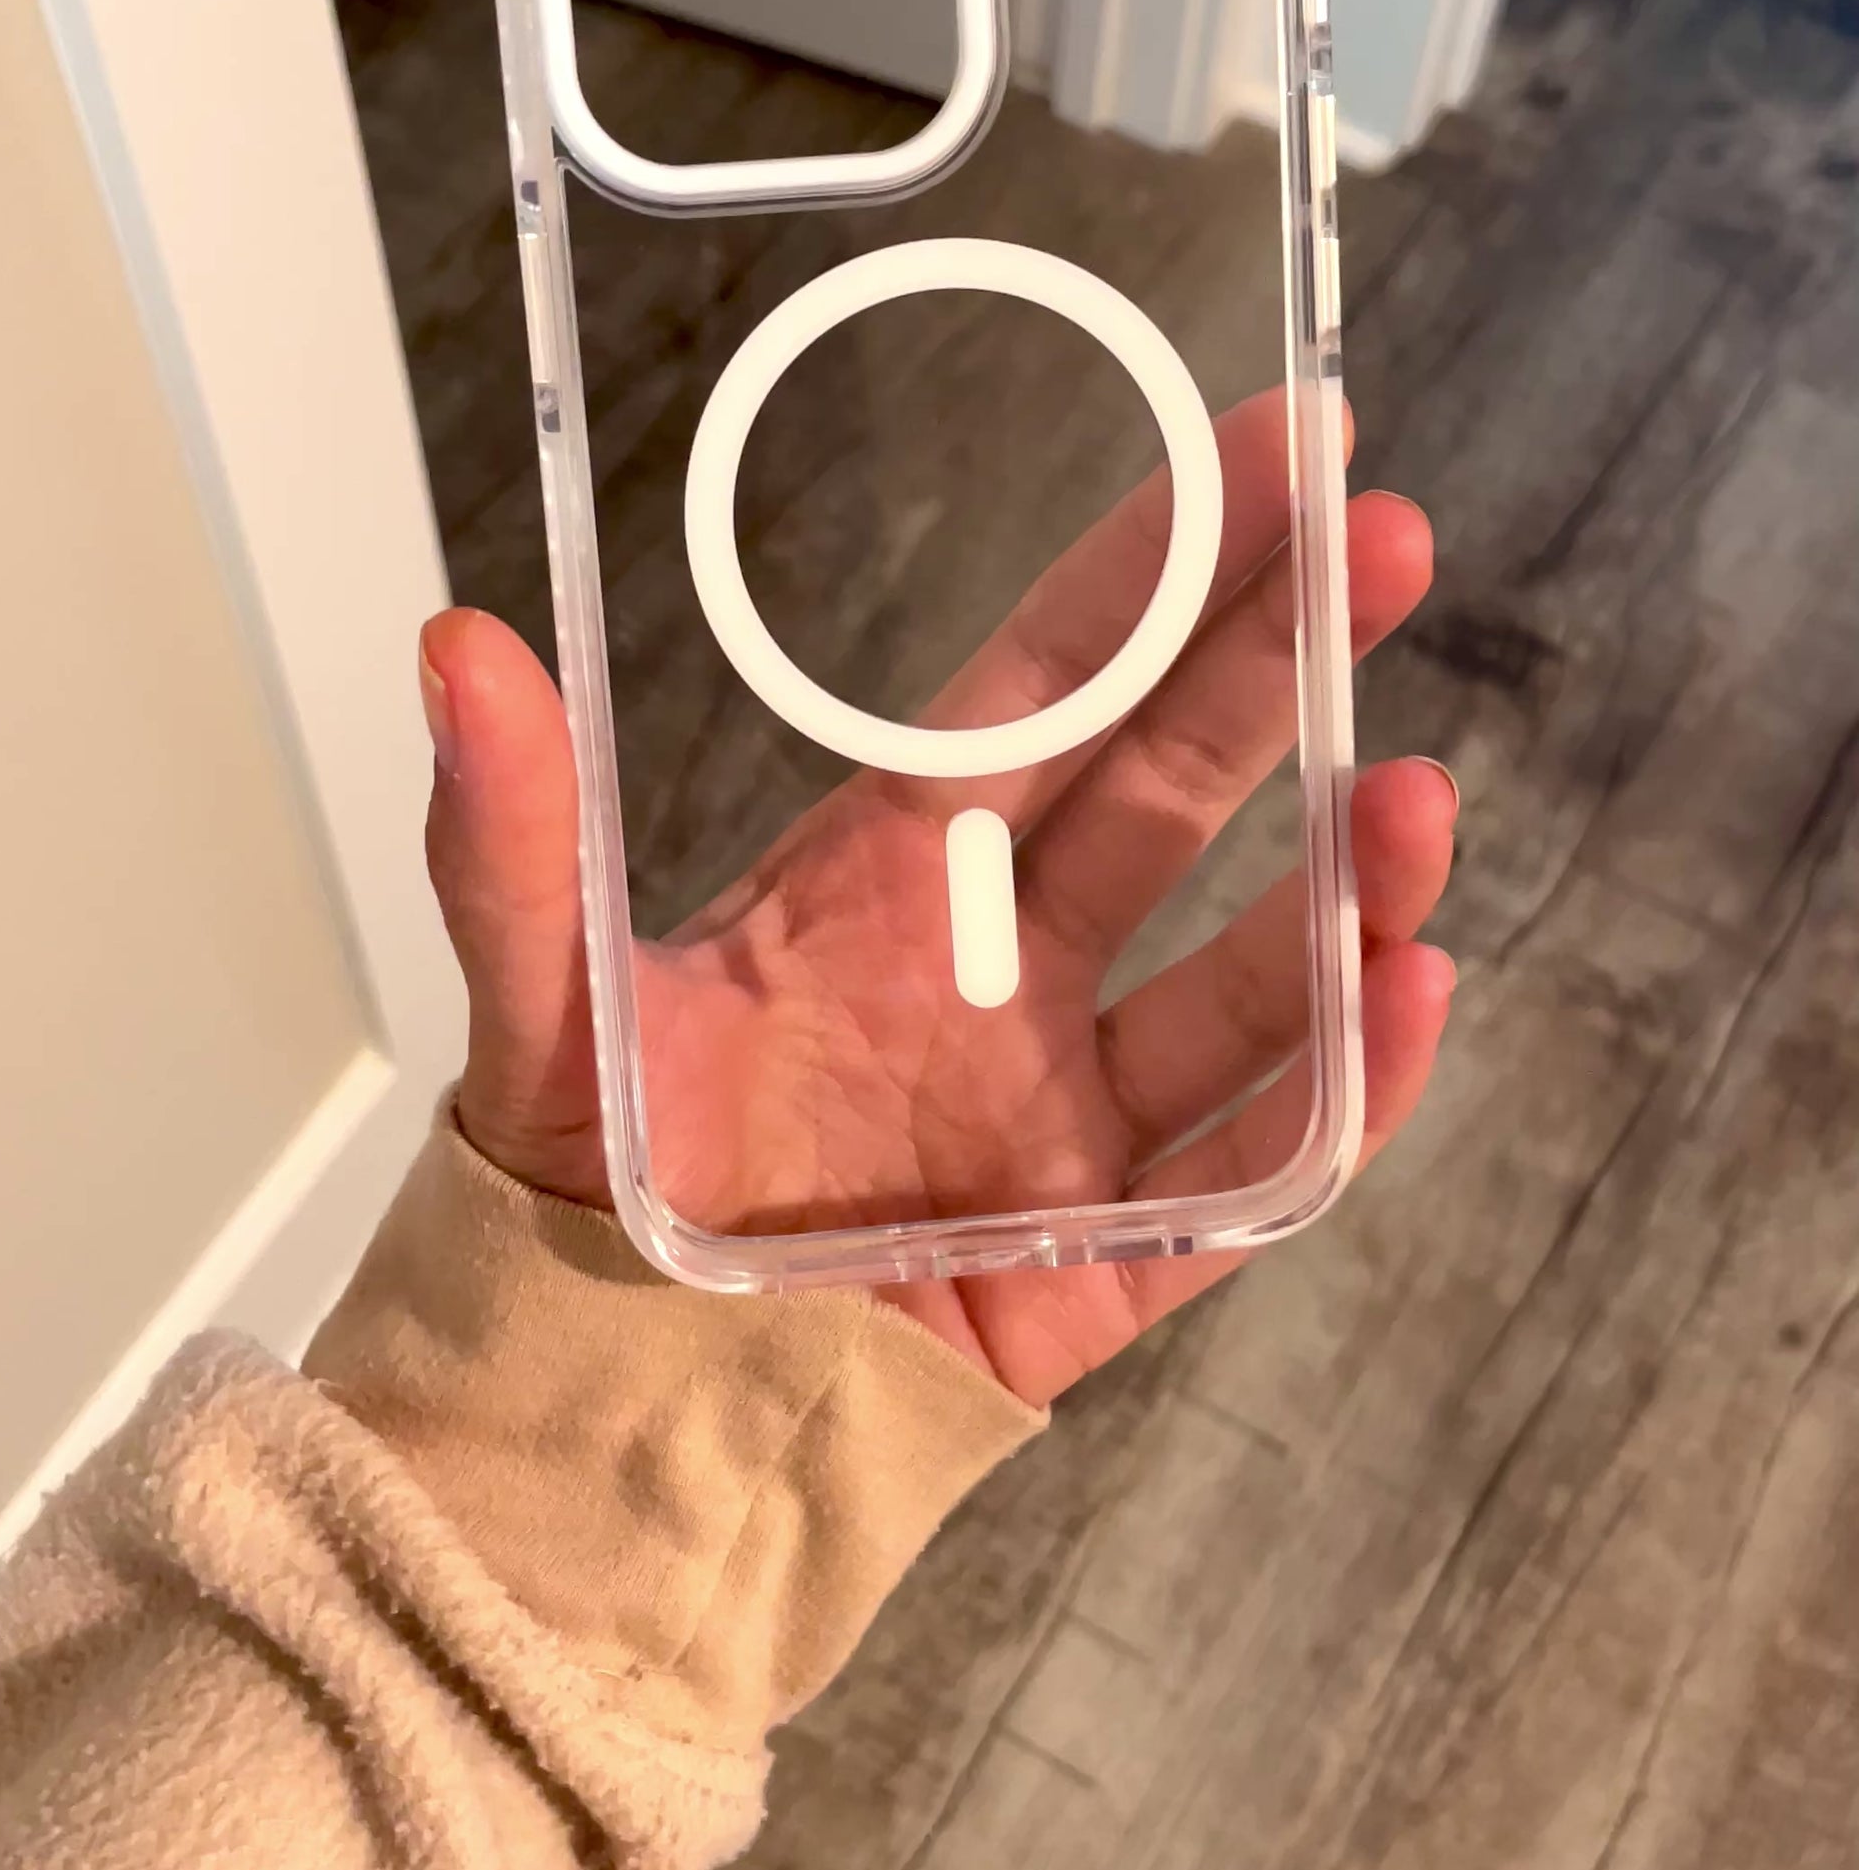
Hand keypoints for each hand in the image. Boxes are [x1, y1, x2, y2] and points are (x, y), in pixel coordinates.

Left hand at [418, 390, 1454, 1406]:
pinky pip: (1248, 1177)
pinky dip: (1345, 1098)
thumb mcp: (544, 1009)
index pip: (1048, 687)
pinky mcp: (1098, 1264)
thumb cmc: (575, 1197)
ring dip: (1342, 891)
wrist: (592, 1424)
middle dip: (1280, 666)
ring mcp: (1063, 1118)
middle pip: (1172, 793)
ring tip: (1418, 802)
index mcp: (886, 878)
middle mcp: (1000, 974)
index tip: (1274, 446)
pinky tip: (1415, 998)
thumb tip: (452, 642)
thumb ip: (512, 838)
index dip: (1159, 565)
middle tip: (1394, 538)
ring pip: (1242, 987)